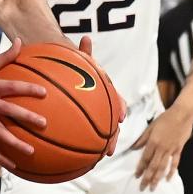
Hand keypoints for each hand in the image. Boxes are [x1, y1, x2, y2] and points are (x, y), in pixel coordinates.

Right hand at [0, 39, 46, 169]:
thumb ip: (5, 55)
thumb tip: (21, 42)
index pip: (11, 87)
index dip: (27, 88)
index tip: (44, 92)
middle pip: (7, 111)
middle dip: (25, 117)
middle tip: (43, 123)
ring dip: (14, 143)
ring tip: (31, 151)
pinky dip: (0, 156)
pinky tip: (13, 165)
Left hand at [79, 36, 125, 154]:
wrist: (70, 78)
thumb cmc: (78, 70)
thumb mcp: (81, 62)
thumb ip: (84, 54)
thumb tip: (86, 37)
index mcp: (106, 91)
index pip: (117, 99)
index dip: (120, 107)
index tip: (121, 116)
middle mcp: (105, 105)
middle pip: (113, 121)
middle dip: (114, 134)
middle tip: (111, 147)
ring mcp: (98, 115)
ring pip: (105, 131)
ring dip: (106, 143)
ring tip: (103, 155)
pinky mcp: (89, 123)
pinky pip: (90, 134)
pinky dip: (89, 145)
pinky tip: (84, 156)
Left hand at [131, 105, 192, 190]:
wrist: (182, 114)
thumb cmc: (165, 118)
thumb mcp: (151, 126)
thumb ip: (142, 138)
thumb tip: (133, 147)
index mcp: (153, 142)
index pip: (145, 158)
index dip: (140, 168)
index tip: (136, 177)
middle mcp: (161, 148)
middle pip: (153, 166)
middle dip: (147, 178)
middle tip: (143, 188)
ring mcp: (171, 150)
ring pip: (163, 167)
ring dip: (158, 178)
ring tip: (153, 187)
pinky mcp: (179, 150)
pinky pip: (175, 163)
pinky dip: (171, 172)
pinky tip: (168, 179)